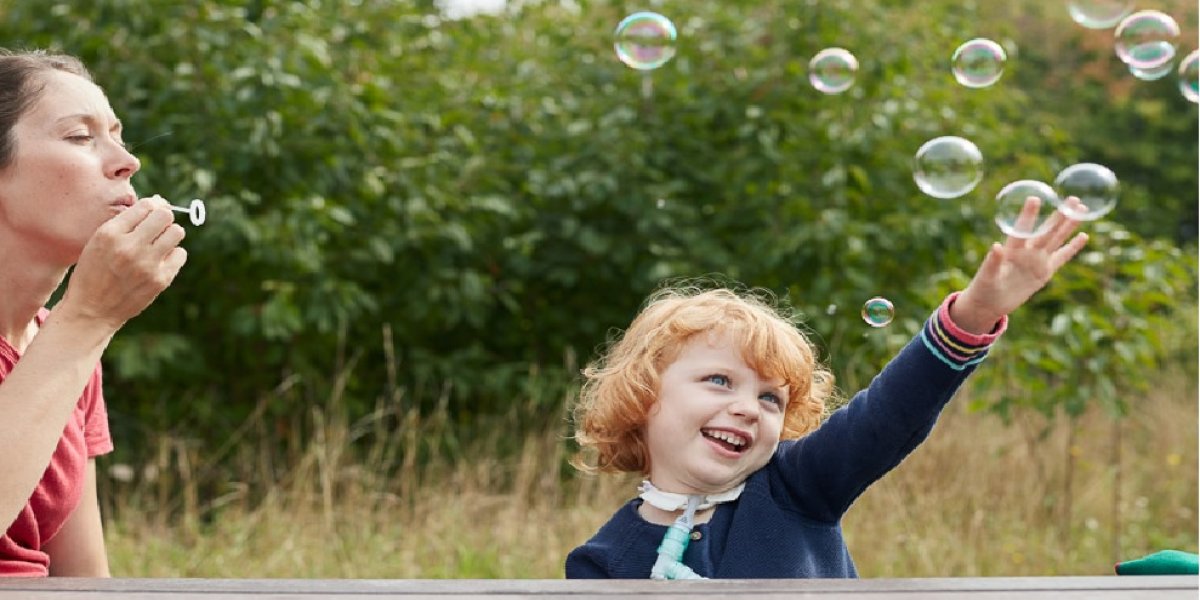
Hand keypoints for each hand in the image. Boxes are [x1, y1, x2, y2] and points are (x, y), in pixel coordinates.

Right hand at [56, 195, 187, 328]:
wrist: (91, 310)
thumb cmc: (94, 271)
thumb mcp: (98, 241)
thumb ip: (125, 222)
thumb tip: (159, 202)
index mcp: (110, 234)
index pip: (146, 205)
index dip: (153, 205)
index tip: (151, 212)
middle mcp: (129, 247)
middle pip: (165, 215)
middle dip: (163, 217)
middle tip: (157, 227)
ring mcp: (147, 264)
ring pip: (177, 232)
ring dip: (170, 234)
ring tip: (158, 243)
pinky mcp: (160, 280)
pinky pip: (180, 254)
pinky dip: (173, 254)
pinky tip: (160, 260)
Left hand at [951, 196, 1088, 333]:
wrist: (989, 303)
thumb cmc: (983, 287)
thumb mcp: (986, 276)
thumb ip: (992, 262)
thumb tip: (996, 246)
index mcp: (1011, 249)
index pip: (1022, 229)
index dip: (1028, 215)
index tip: (1035, 198)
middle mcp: (1026, 251)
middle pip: (1046, 230)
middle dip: (1059, 215)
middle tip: (1072, 198)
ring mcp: (1037, 261)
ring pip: (1056, 239)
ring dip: (1068, 225)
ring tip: (1081, 209)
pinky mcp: (1044, 272)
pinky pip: (1062, 258)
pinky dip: (1072, 248)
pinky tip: (1084, 235)